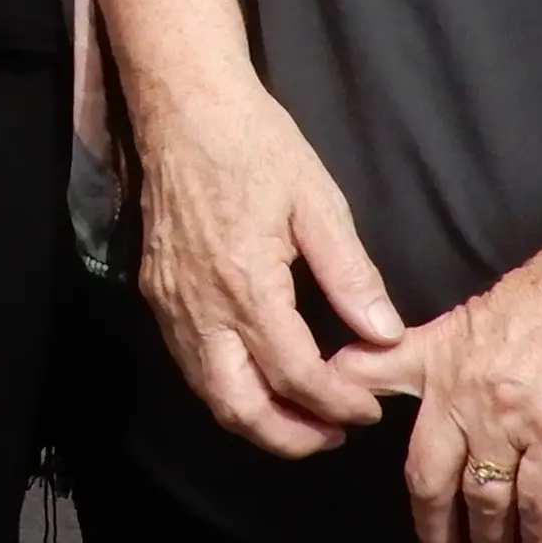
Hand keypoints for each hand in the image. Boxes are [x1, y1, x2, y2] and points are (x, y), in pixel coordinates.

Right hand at [120, 69, 403, 454]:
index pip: (296, 374)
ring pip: (209, 393)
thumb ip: (352, 275)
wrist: (183, 106)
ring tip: (303, 419)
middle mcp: (201, 305)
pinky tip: (260, 377)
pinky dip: (227, 388)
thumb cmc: (255, 144)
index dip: (338, 403)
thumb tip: (385, 335)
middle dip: (290, 436)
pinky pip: (189, 363)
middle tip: (334, 435)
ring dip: (257, 420)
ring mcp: (171, 302)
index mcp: (247, 283)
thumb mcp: (318, 202)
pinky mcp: (157, 293)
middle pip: (240, 406)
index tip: (369, 408)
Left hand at [340, 239, 541, 542]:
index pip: (371, 374)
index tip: (334, 430)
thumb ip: (459, 342)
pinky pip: (538, 502)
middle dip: (430, 524)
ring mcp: (508, 418)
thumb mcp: (488, 303)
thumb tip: (457, 370)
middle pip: (427, 474)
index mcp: (441, 350)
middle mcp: (463, 390)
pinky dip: (537, 536)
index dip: (346, 400)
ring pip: (483, 498)